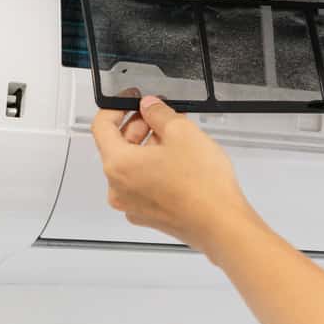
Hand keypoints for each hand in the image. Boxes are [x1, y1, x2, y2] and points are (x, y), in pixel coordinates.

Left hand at [91, 94, 260, 255]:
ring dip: (148, 146)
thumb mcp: (181, 131)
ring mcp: (132, 205)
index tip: (132, 98)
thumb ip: (158, 113)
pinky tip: (178, 160)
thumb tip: (149, 107)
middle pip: (117, 146)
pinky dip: (155, 167)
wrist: (221, 225)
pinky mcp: (149, 215)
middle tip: (161, 114)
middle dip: (138, 125)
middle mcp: (118, 188)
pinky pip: (143, 184)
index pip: (102, 126)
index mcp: (118, 165)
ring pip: (132, 166)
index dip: (117, 106)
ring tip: (176, 136)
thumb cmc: (201, 186)